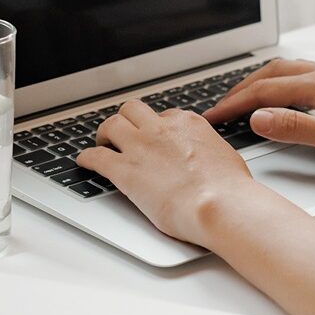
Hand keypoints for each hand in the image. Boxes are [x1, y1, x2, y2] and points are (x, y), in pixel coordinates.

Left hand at [76, 100, 256, 244]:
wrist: (219, 204)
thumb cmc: (229, 188)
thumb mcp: (226, 157)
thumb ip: (210, 152)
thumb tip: (212, 159)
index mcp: (187, 124)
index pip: (164, 116)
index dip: (156, 127)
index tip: (153, 137)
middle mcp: (161, 129)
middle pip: (133, 110)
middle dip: (126, 119)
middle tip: (122, 132)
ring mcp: (141, 147)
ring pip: (111, 124)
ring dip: (104, 133)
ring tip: (102, 142)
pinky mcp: (125, 170)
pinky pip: (97, 156)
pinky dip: (87, 157)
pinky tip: (84, 162)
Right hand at [205, 59, 314, 171]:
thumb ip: (297, 128)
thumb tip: (260, 118)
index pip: (266, 92)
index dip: (235, 104)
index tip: (214, 115)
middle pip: (272, 73)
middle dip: (242, 88)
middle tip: (221, 105)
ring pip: (289, 70)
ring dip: (261, 81)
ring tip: (245, 97)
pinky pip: (305, 72)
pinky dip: (283, 80)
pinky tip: (287, 93)